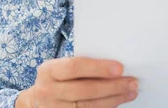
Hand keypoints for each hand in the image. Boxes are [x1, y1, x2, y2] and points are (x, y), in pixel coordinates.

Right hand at [16, 57, 138, 107]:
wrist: (35, 102)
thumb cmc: (56, 79)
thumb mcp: (60, 67)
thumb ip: (81, 65)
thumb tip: (114, 64)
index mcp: (49, 71)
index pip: (75, 67)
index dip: (98, 68)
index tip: (120, 68)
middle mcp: (49, 91)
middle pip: (85, 90)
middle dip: (112, 86)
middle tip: (132, 82)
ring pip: (88, 106)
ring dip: (114, 99)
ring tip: (130, 92)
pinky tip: (118, 102)